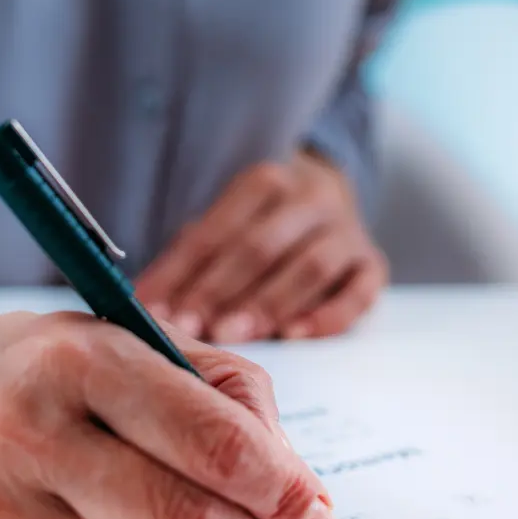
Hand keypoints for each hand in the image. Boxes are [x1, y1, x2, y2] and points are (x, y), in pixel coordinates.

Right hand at [0, 313, 336, 518]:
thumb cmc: (24, 368)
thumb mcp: (115, 338)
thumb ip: (214, 389)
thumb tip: (291, 474)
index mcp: (82, 356)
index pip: (212, 437)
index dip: (282, 484)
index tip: (315, 508)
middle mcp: (35, 428)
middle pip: (188, 516)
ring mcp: (4, 499)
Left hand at [136, 150, 387, 342]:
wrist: (330, 197)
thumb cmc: (261, 224)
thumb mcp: (225, 224)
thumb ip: (190, 260)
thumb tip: (144, 303)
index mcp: (265, 182)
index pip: (218, 230)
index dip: (184, 272)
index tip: (156, 309)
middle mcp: (310, 199)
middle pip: (261, 247)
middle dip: (222, 291)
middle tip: (194, 329)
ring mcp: (346, 231)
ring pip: (310, 266)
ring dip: (269, 303)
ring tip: (236, 336)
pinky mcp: (373, 263)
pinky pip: (359, 290)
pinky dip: (330, 314)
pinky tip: (297, 335)